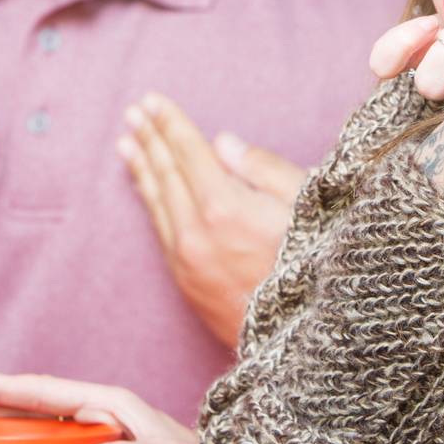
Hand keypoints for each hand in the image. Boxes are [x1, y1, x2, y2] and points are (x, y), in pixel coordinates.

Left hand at [117, 92, 305, 346]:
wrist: (302, 343)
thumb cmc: (317, 266)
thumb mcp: (306, 207)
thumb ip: (263, 169)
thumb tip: (221, 142)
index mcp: (226, 207)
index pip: (190, 151)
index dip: (170, 122)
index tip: (152, 100)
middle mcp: (197, 232)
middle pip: (167, 173)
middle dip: (150, 138)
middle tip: (133, 111)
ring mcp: (187, 259)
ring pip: (157, 202)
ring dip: (141, 167)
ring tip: (126, 142)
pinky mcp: (186, 282)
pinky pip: (159, 229)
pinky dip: (149, 201)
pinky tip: (144, 187)